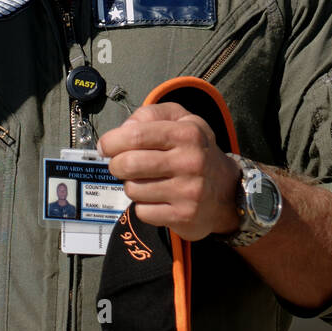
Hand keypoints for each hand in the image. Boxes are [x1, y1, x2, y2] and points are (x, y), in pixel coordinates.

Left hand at [97, 103, 241, 241]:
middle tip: (120, 164)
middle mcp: (191, 161)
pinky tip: (156, 198)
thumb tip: (122, 130)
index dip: (112, 141)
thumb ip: (150, 114)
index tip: (105, 146)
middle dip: (116, 164)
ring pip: (132, 189)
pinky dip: (143, 206)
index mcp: (187, 133)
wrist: (226, 191)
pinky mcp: (184, 216)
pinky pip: (142, 212)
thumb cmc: (195, 150)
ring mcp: (188, 191)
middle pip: (129, 164)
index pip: (136, 135)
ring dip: (131, 185)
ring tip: (145, 180)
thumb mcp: (181, 120)